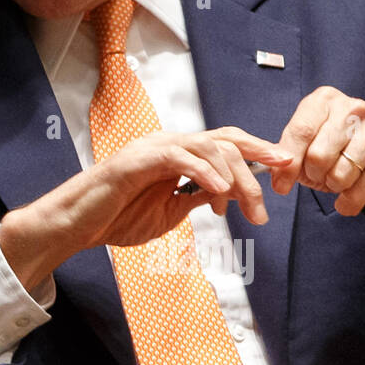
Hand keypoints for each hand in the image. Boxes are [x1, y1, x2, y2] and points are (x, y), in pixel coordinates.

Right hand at [0, 128, 292, 291]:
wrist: (78, 225)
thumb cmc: (117, 217)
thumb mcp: (170, 211)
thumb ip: (196, 196)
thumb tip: (226, 194)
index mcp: (177, 154)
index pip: (225, 144)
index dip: (258, 153)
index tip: (286, 170)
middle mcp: (169, 144)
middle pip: (226, 139)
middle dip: (258, 158)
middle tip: (279, 186)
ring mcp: (153, 149)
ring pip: (209, 147)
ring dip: (235, 179)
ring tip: (247, 209)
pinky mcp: (137, 160)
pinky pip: (179, 158)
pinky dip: (204, 172)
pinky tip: (220, 192)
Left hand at [272, 86, 364, 249]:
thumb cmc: (341, 154)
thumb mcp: (309, 147)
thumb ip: (288, 155)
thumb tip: (274, 173)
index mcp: (325, 100)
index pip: (300, 131)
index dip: (287, 163)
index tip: (280, 186)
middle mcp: (352, 108)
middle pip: (318, 155)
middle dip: (314, 175)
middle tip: (321, 176)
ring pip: (338, 174)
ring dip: (333, 187)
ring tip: (340, 180)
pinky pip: (358, 192)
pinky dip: (348, 203)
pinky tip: (351, 195)